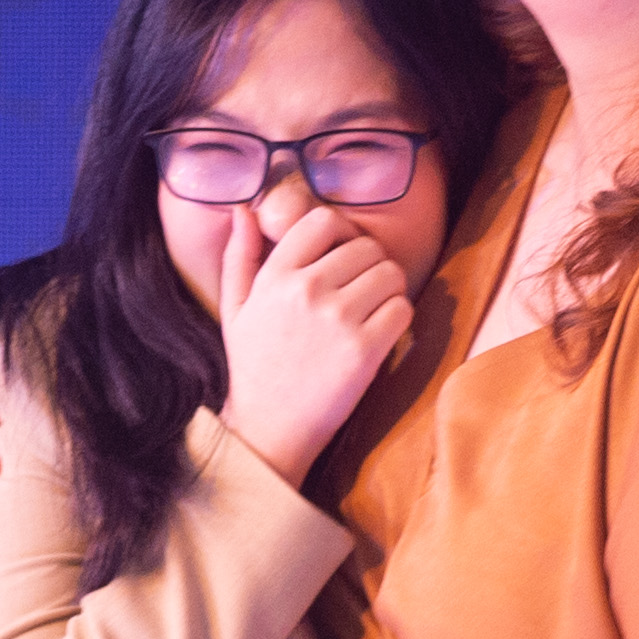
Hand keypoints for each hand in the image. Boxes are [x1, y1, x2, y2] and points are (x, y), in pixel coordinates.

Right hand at [209, 209, 413, 486]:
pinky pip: (402, 308)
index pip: (323, 220)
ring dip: (388, 289)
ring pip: (390, 273)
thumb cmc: (254, 365)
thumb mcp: (235, 308)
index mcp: (275, 276)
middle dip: (368, 264)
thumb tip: (245, 208)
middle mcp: (306, 290)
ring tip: (370, 310)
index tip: (342, 255)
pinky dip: (398, 317)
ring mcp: (338, 319)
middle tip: (359, 290)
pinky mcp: (365, 349)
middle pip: (365, 246)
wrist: (269, 429)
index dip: (341, 233)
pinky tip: (379, 332)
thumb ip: (239, 255)